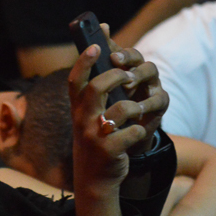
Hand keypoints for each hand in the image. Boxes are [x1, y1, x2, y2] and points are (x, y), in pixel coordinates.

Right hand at [68, 26, 168, 215]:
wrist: (95, 179)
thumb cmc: (97, 138)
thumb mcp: (90, 113)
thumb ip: (95, 79)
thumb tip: (104, 36)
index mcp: (78, 109)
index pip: (76, 80)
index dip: (85, 61)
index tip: (97, 46)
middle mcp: (82, 121)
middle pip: (96, 88)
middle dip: (117, 77)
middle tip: (129, 76)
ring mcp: (95, 137)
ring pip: (120, 110)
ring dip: (134, 107)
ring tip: (137, 111)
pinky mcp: (110, 151)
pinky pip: (133, 131)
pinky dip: (139, 129)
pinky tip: (136, 133)